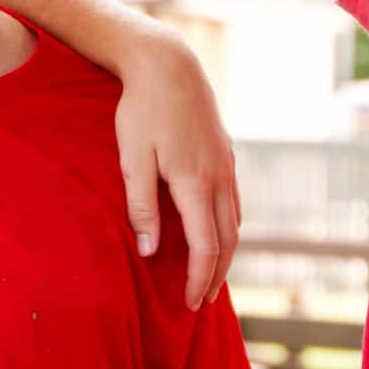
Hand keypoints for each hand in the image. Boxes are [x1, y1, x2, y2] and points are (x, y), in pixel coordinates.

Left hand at [113, 31, 239, 308]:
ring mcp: (227, 165)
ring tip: (211, 276)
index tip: (190, 303)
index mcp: (195, 183)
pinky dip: (228, 228)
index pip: (205, 246)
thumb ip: (142, 207)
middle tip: (203, 302)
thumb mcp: (132, 160)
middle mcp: (219, 177)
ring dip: (225, 254)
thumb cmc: (141, 111)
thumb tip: (151, 251)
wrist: (167, 64)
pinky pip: (234, 202)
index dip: (199, 279)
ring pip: (235, 222)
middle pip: (227, 241)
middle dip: (216, 275)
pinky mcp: (226, 154)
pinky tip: (216, 234)